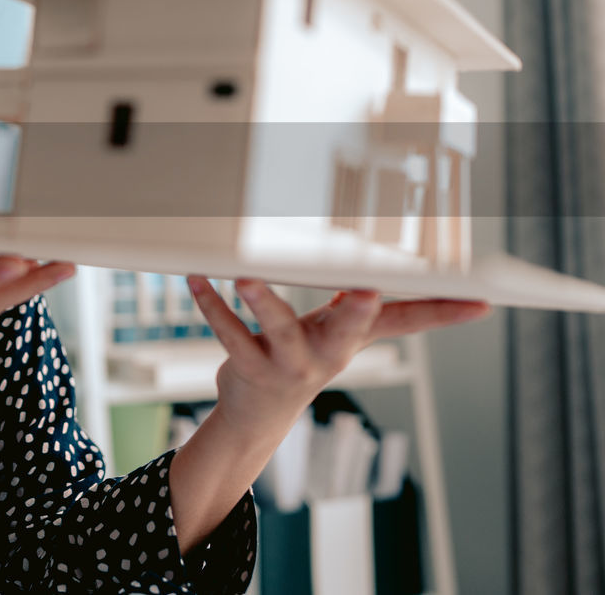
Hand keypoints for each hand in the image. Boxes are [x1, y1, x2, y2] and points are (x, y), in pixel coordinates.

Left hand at [186, 276, 489, 437]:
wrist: (258, 415)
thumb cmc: (301, 355)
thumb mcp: (338, 333)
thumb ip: (364, 304)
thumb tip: (392, 263)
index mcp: (353, 338)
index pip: (407, 323)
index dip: (444, 313)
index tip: (480, 300)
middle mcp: (326, 354)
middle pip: (348, 332)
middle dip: (357, 312)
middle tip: (365, 290)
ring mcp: (287, 364)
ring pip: (276, 331)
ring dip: (262, 301)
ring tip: (246, 276)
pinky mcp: (248, 367)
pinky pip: (228, 334)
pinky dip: (211, 305)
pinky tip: (198, 279)